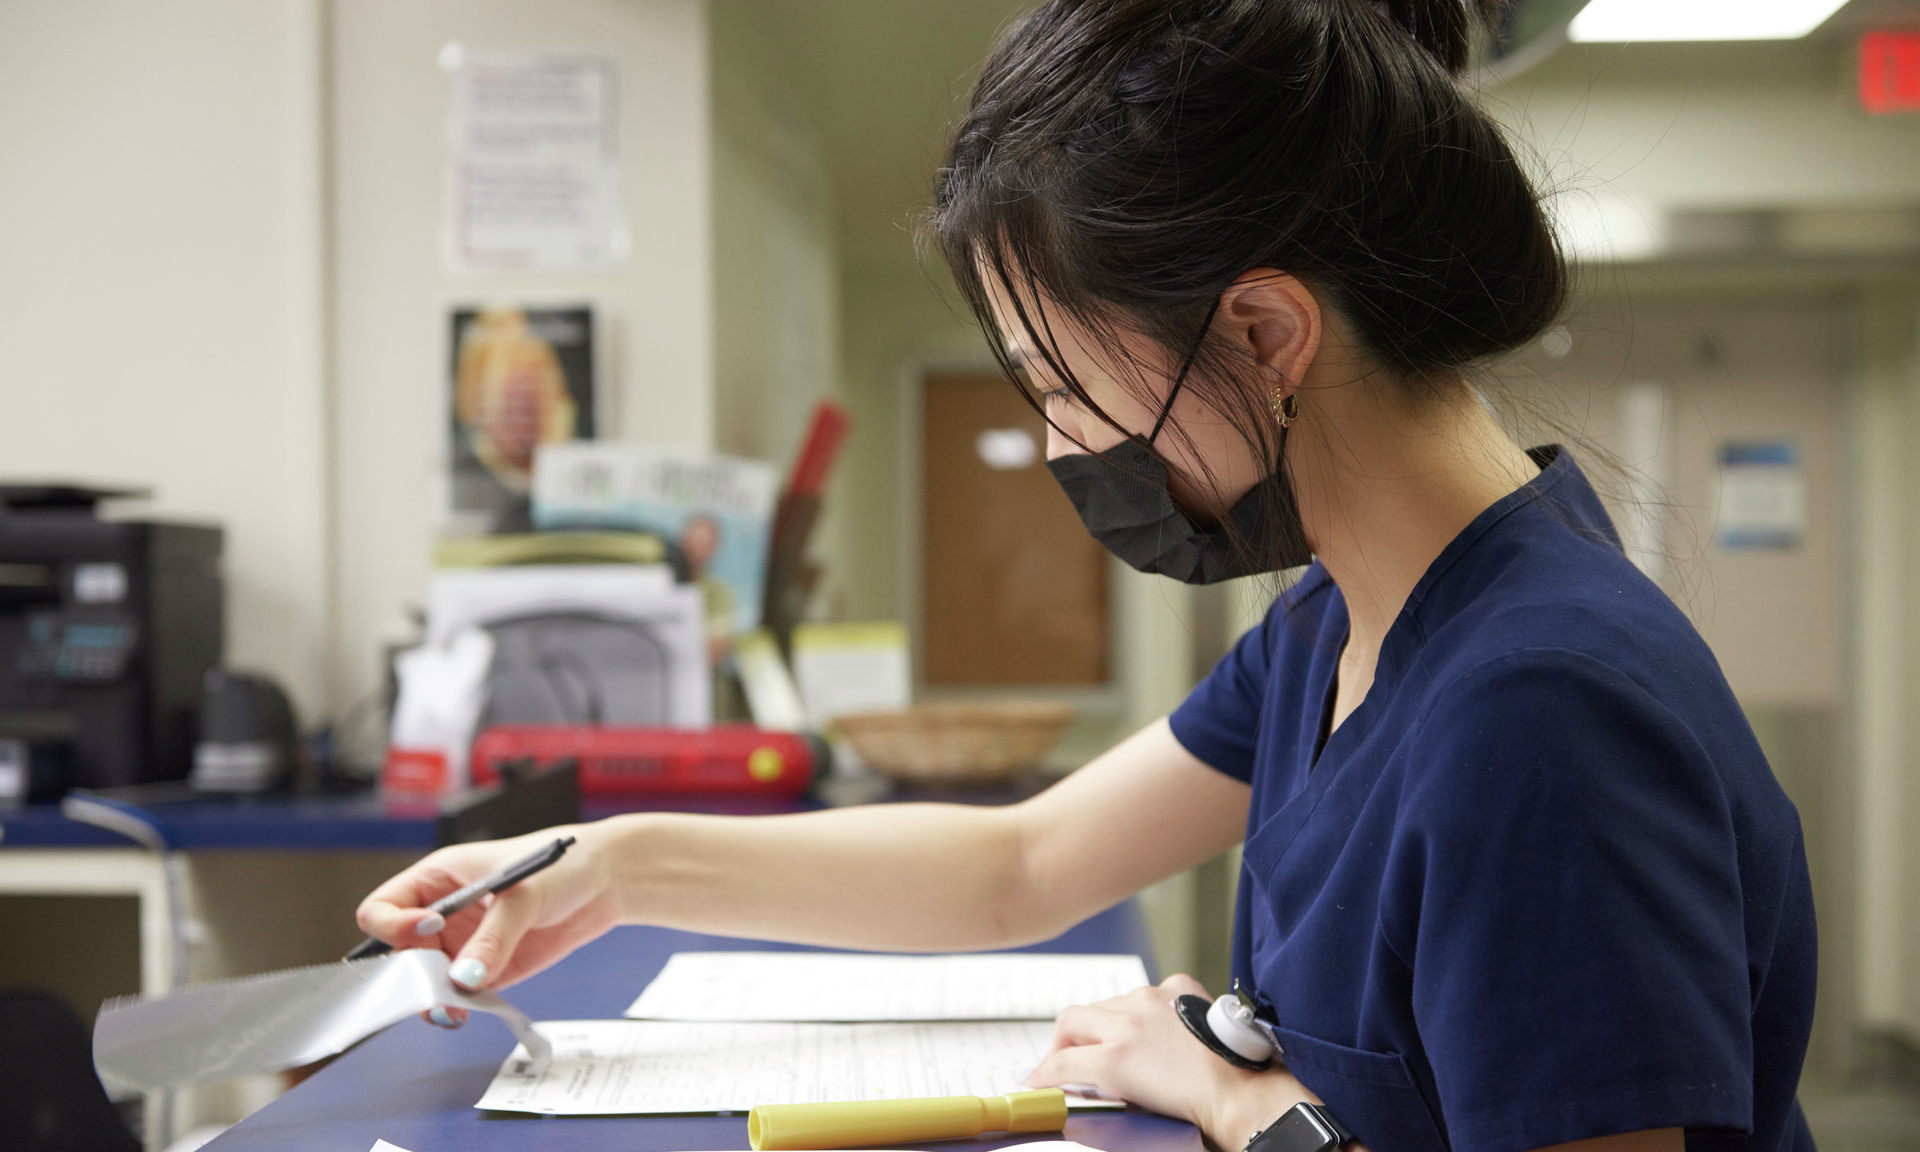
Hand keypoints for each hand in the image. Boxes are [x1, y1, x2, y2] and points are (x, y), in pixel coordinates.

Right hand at [355, 821, 624, 1020]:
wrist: (606, 882)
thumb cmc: (562, 864)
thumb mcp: (523, 894)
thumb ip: (494, 936)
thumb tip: (465, 977)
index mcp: (438, 878)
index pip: (384, 906)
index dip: (393, 924)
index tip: (424, 932)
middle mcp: (444, 913)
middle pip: (400, 952)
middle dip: (412, 972)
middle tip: (437, 985)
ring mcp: (464, 943)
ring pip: (428, 980)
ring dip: (435, 997)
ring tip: (455, 1005)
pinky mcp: (489, 969)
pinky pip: (462, 995)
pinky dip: (463, 1006)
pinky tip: (473, 1010)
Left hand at [1026, 975, 1323, 1150]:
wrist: (1243, 1094)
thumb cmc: (1240, 1073)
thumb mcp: (1214, 1026)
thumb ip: (1186, 1021)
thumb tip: (1168, 1047)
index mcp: (1175, 989)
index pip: (1128, 997)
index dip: (1109, 1020)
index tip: (1104, 1036)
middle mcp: (1147, 998)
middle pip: (1095, 1007)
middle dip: (1078, 1031)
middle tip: (1070, 1054)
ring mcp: (1127, 1026)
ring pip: (1073, 1024)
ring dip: (1062, 1047)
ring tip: (1055, 1069)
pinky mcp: (1114, 1058)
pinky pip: (1065, 1063)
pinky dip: (1047, 1073)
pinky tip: (1039, 1084)